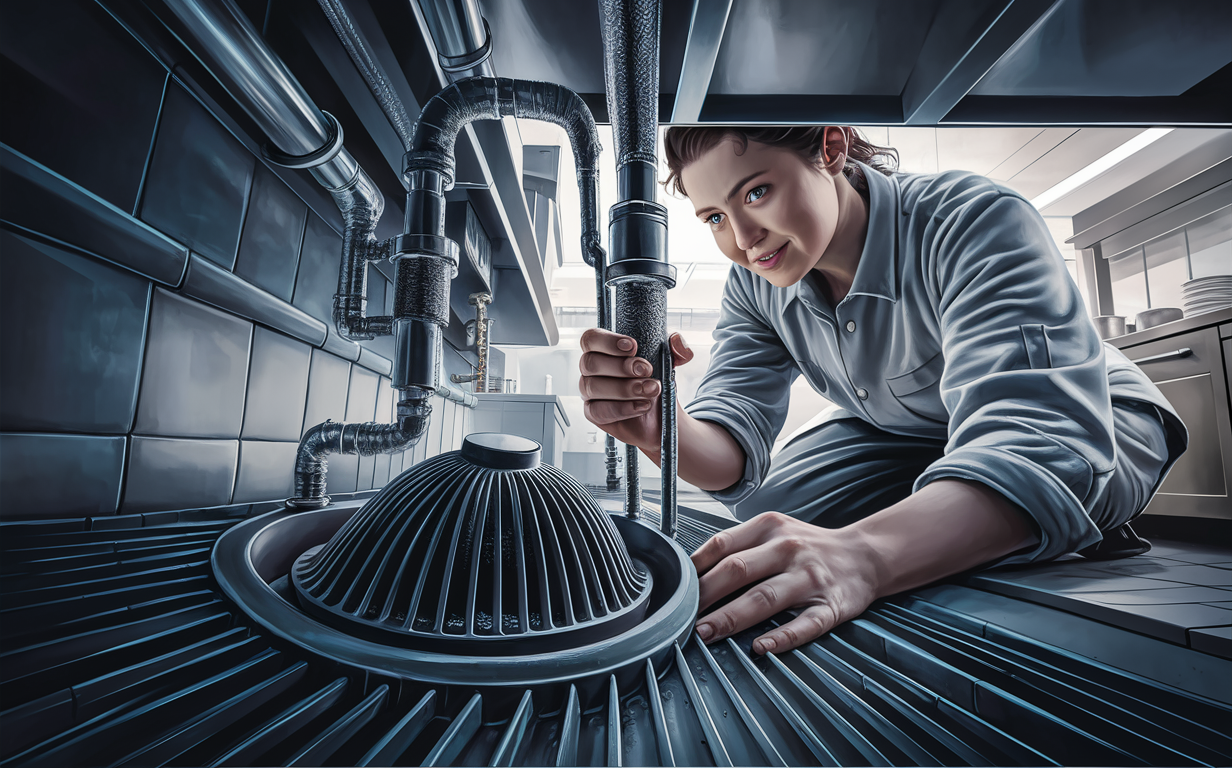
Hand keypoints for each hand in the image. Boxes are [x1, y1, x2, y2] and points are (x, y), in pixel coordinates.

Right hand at [578, 330, 693, 450]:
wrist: (661, 415)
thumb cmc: (655, 381)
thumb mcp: (670, 362)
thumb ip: (676, 348)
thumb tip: (676, 339)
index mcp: (603, 349)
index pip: (590, 338)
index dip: (607, 341)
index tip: (633, 346)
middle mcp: (591, 368)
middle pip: (590, 363)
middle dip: (621, 367)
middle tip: (647, 371)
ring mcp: (588, 391)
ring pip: (593, 386)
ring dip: (625, 389)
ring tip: (651, 390)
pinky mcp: (593, 413)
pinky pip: (599, 411)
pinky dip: (623, 408)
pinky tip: (642, 406)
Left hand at [690, 511, 878, 654]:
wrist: (864, 555)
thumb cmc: (808, 546)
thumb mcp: (773, 531)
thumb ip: (737, 547)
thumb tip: (690, 573)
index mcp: (769, 527)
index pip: (722, 546)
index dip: (695, 569)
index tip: (675, 590)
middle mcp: (788, 548)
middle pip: (738, 571)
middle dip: (705, 596)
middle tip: (681, 618)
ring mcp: (810, 578)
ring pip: (765, 597)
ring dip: (732, 617)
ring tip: (707, 633)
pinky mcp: (832, 605)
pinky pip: (805, 624)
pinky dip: (783, 637)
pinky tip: (761, 647)